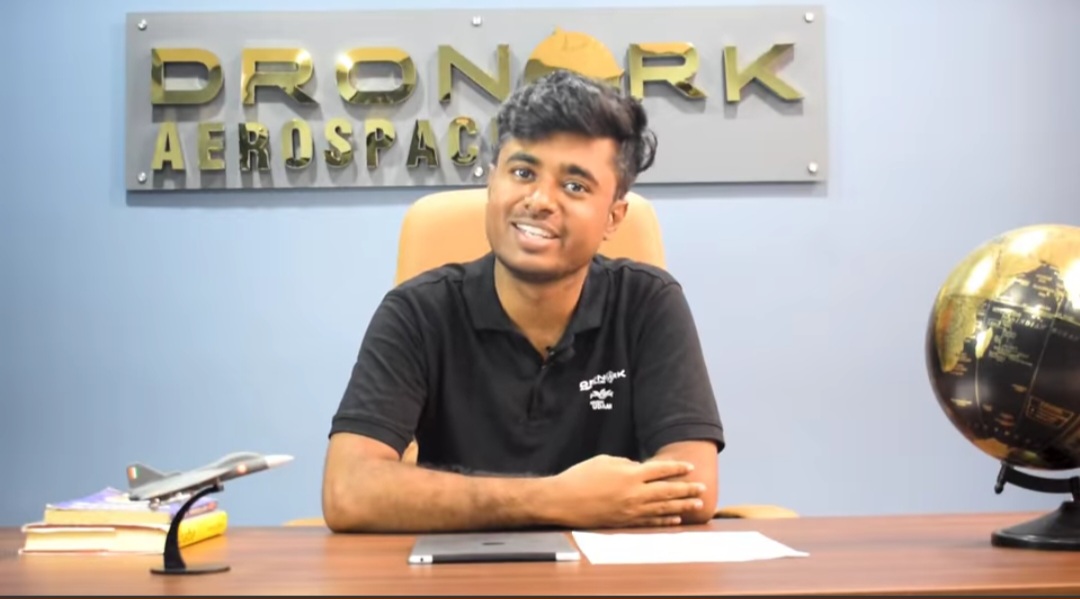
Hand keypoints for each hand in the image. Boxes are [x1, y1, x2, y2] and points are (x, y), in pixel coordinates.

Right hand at [543, 454, 706, 528]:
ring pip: (663, 508)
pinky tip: (676, 520)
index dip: (677, 468)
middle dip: (687, 489)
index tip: (690, 467)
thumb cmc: (580, 476)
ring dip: (682, 506)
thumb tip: (639, 468)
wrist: (564, 500)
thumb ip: (626, 463)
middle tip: (702, 488)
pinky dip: (665, 521)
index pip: (660, 470)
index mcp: (630, 474)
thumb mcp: (604, 460)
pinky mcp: (625, 522)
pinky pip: (650, 522)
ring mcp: (631, 509)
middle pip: (668, 491)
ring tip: (697, 505)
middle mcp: (634, 493)